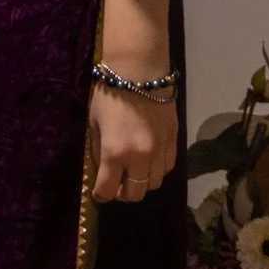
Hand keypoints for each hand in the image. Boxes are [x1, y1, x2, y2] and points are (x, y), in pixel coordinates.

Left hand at [88, 82, 177, 202]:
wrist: (140, 73)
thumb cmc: (109, 95)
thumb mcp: (94, 123)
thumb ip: (98, 150)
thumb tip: (102, 169)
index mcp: (115, 152)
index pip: (108, 189)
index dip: (101, 195)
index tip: (98, 195)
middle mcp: (140, 158)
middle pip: (135, 193)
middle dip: (123, 194)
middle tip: (116, 186)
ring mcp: (160, 151)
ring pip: (154, 184)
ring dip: (141, 183)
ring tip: (132, 173)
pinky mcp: (174, 142)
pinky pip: (167, 168)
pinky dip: (156, 171)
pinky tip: (148, 162)